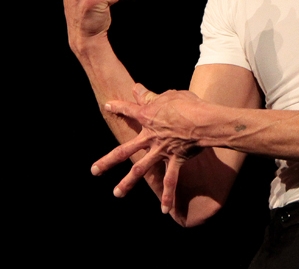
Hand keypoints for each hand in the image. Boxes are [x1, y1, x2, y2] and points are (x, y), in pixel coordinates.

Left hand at [92, 83, 207, 214]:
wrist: (204, 122)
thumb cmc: (189, 105)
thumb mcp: (169, 95)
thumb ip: (151, 95)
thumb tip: (136, 88)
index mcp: (148, 117)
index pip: (129, 110)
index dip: (118, 107)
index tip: (107, 105)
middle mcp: (150, 137)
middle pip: (124, 150)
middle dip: (108, 161)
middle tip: (94, 170)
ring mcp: (160, 151)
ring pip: (140, 170)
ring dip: (127, 183)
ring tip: (116, 194)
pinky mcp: (174, 160)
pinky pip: (170, 181)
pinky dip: (168, 196)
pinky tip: (165, 210)